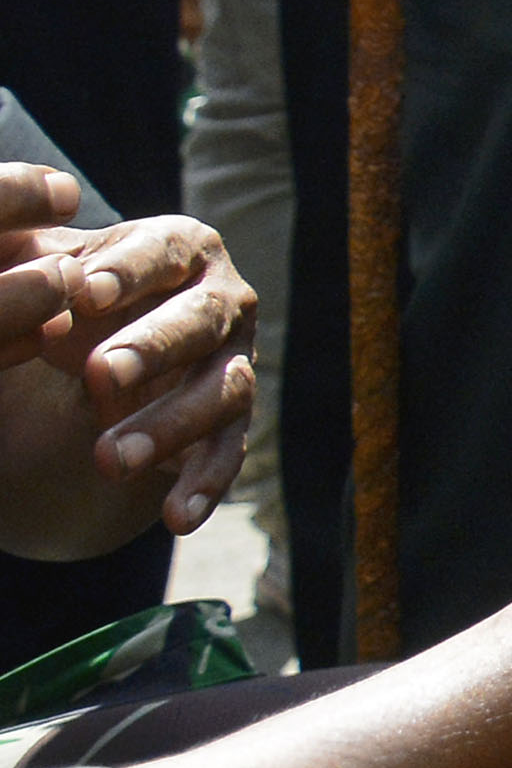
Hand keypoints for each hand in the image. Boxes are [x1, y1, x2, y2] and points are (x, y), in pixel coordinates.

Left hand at [0, 175, 253, 531]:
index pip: (161, 253)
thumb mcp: (50, 262)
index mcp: (182, 249)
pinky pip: (227, 455)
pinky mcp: (230, 423)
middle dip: (152, 347)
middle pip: (200, 320)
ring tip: (107, 459)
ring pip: (220, 392)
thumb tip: (7, 271)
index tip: (82, 294)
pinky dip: (205, 486)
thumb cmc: (78, 292)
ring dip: (169, 426)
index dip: (127, 273)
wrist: (116, 339)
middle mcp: (222, 302)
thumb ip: (26, 257)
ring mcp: (232, 363)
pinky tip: (175, 518)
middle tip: (98, 374)